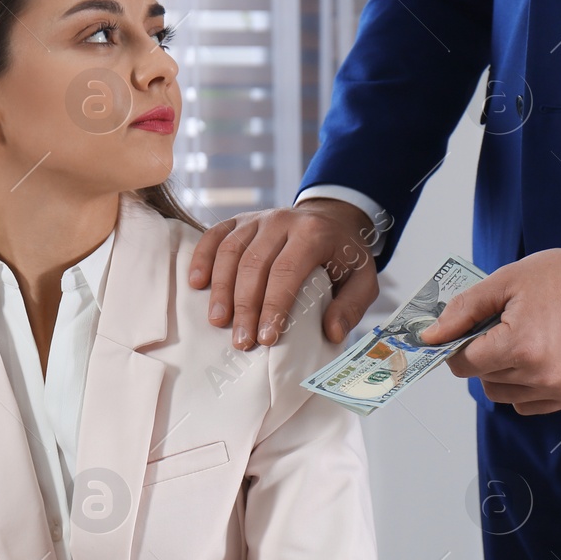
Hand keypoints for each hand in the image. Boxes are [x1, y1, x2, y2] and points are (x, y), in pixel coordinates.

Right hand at [188, 198, 380, 348]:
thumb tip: (331, 332)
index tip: (266, 338)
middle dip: (245, 307)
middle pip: (254, 264)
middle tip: (241, 341)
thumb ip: (352, 306)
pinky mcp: (240, 220)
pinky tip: (196, 284)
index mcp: (314, 233)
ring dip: (221, 290)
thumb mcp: (364, 279)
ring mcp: (258, 218)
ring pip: (230, 252)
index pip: (286, 272)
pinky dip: (202, 258)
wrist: (333, 219)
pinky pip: (215, 236)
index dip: (273, 306)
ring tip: (218, 322)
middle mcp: (282, 220)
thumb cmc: (345, 256)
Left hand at [419, 243, 560, 413]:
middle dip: (483, 355)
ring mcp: (559, 388)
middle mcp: (541, 374)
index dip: (458, 347)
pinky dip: (523, 387)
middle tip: (503, 327)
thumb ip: (462, 311)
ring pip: (503, 395)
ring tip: (522, 341)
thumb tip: (430, 337)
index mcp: (520, 345)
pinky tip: (536, 358)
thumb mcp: (504, 282)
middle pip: (483, 379)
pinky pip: (529, 405)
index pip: (463, 364)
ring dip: (502, 374)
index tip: (468, 332)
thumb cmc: (560, 276)